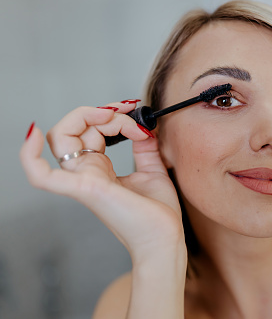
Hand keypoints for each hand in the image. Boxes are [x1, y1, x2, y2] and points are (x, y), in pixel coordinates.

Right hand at [20, 101, 185, 262]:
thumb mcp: (153, 169)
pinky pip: (43, 177)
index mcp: (100, 169)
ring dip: (89, 117)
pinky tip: (32, 137)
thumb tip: (144, 125)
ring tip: (119, 119)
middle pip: (72, 129)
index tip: (137, 114)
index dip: (110, 115)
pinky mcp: (85, 188)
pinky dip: (29, 157)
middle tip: (127, 111)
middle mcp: (87, 172)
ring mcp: (83, 180)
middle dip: (100, 112)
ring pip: (60, 137)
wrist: (164, 238)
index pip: (89, 130)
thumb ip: (145, 146)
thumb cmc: (157, 213)